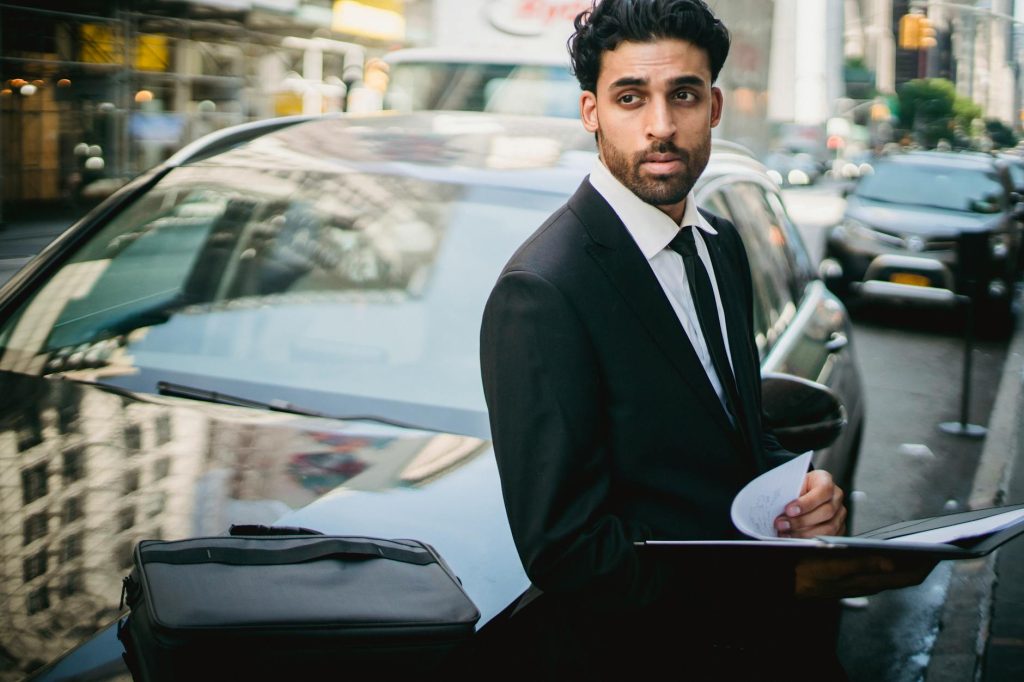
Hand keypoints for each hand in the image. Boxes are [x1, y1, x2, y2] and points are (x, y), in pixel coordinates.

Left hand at [774, 469, 845, 538]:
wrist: (802, 491)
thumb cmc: (797, 486)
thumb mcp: (792, 483)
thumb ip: (789, 492)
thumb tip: (778, 506)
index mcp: (825, 480)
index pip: (823, 490)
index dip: (806, 502)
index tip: (788, 510)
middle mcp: (836, 497)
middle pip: (826, 512)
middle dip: (801, 521)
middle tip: (782, 524)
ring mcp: (839, 513)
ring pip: (828, 528)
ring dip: (804, 533)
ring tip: (786, 533)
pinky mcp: (839, 528)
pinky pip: (828, 537)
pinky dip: (809, 539)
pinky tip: (794, 537)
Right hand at [795, 554, 938, 599]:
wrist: (786, 580)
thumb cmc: (806, 571)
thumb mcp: (832, 565)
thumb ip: (862, 565)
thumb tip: (893, 562)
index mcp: (868, 581)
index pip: (910, 575)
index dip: (927, 563)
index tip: (944, 549)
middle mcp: (870, 583)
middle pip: (907, 574)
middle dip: (924, 561)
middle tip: (939, 543)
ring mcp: (862, 582)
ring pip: (896, 573)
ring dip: (910, 560)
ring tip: (920, 544)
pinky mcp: (854, 578)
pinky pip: (883, 571)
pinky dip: (894, 560)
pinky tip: (891, 549)